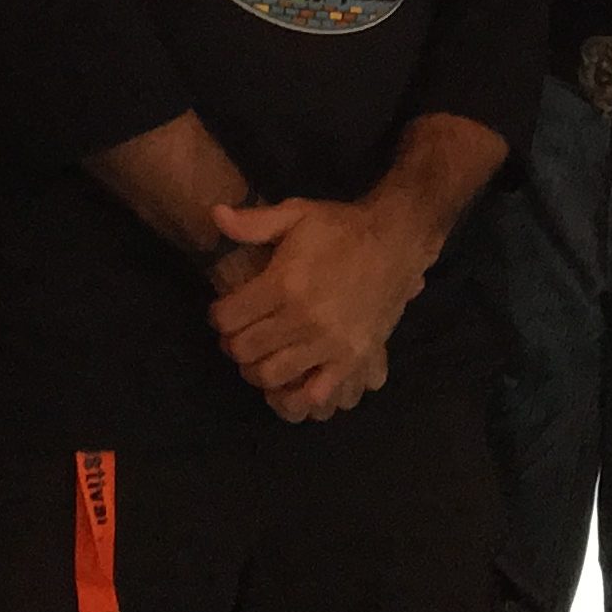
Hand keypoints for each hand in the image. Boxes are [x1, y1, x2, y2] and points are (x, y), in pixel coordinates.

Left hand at [207, 193, 429, 410]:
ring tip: (262, 355)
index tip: (225, 311)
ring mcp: (329, 343)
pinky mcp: (352, 359)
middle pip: (244, 350)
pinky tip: (288, 385)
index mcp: (284, 283)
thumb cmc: (341, 227)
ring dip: (256, 369)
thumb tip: (214, 215)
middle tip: (241, 334)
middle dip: (233, 343)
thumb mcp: (296, 214)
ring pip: (270, 376)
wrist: (396, 240)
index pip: (227, 317)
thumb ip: (253, 222)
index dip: (218, 315)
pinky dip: (294, 398)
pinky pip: (314, 395)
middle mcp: (303, 318)